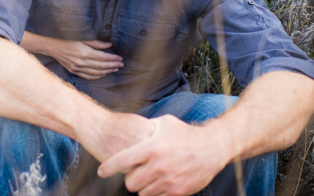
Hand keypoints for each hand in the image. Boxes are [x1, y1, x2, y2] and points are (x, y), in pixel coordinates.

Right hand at [50, 39, 123, 79]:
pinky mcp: (74, 72)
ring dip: (107, 71)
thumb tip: (109, 45)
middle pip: (102, 66)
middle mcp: (82, 62)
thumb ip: (96, 43)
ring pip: (96, 73)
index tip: (120, 58)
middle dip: (113, 65)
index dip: (113, 58)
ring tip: (115, 69)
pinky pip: (89, 76)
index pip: (103, 57)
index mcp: (84, 52)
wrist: (53, 47)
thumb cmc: (68, 40)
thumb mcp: (82, 38)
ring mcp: (78, 68)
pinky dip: (98, 76)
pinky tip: (103, 74)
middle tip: (121, 64)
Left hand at [97, 115, 231, 195]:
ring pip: (142, 193)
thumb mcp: (164, 123)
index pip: (122, 161)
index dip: (108, 167)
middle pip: (130, 182)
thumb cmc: (185, 133)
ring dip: (142, 186)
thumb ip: (145, 128)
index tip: (101, 171)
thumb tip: (128, 126)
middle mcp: (159, 166)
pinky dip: (155, 192)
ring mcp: (169, 180)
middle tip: (135, 171)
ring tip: (149, 175)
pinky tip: (159, 182)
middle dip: (129, 177)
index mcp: (152, 147)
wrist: (212, 148)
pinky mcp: (178, 192)